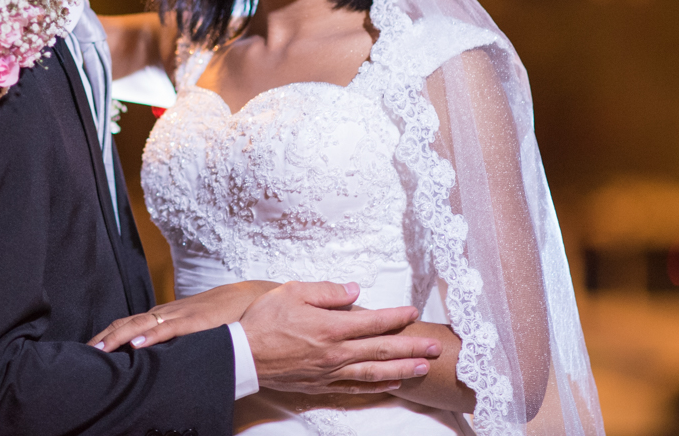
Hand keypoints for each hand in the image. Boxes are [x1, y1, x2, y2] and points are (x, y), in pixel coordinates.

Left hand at [89, 280, 278, 351]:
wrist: (246, 299)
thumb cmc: (218, 316)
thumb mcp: (189, 329)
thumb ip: (171, 339)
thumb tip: (150, 356)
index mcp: (161, 316)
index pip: (126, 325)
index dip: (106, 336)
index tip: (88, 350)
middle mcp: (164, 314)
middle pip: (126, 324)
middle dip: (103, 338)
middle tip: (83, 353)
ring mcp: (178, 316)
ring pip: (141, 325)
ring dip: (118, 337)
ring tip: (100, 350)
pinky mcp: (194, 322)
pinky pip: (168, 329)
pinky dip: (151, 336)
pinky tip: (137, 344)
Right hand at [240, 281, 441, 394]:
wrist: (243, 355)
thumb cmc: (264, 321)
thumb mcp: (293, 292)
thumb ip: (326, 291)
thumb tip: (354, 290)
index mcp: (331, 326)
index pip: (373, 321)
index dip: (396, 317)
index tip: (412, 312)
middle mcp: (336, 352)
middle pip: (382, 349)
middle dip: (411, 347)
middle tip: (435, 347)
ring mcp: (330, 372)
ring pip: (374, 372)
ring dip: (402, 369)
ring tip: (423, 367)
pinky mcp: (322, 385)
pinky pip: (356, 387)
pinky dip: (377, 386)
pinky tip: (391, 383)